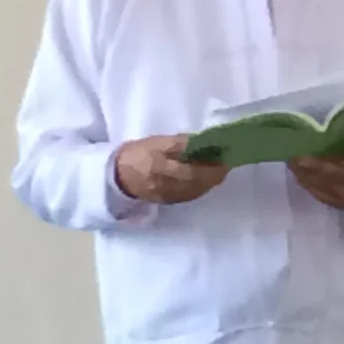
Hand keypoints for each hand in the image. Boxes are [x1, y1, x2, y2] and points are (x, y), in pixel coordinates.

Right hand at [114, 134, 228, 205]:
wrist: (119, 176)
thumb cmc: (139, 153)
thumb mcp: (157, 142)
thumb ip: (181, 143)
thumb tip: (206, 141)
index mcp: (158, 165)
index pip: (191, 169)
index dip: (211, 165)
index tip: (224, 155)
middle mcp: (164, 183)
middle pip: (198, 181)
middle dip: (215, 172)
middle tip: (224, 162)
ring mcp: (167, 195)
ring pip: (197, 189)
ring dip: (211, 180)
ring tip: (217, 169)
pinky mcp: (169, 201)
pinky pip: (191, 195)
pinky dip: (202, 186)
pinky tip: (204, 178)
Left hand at [289, 136, 343, 213]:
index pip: (322, 170)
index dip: (307, 161)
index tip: (296, 151)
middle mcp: (335, 189)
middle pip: (309, 178)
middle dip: (297, 166)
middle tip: (289, 152)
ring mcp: (331, 197)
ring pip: (309, 185)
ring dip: (299, 174)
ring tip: (293, 161)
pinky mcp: (331, 201)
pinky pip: (313, 190)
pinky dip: (306, 181)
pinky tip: (304, 174)